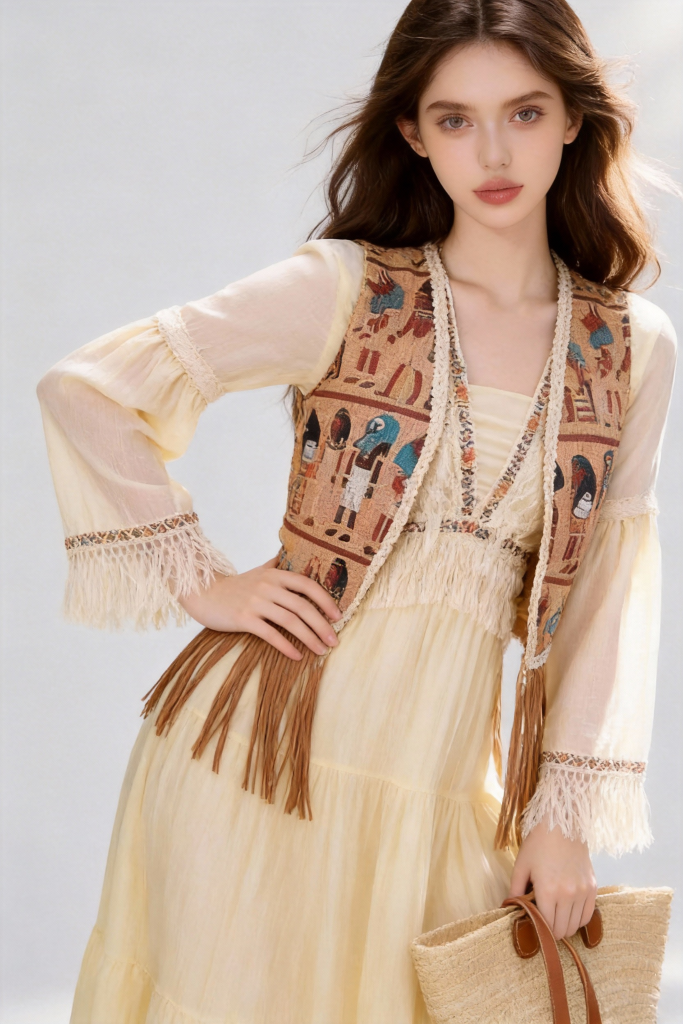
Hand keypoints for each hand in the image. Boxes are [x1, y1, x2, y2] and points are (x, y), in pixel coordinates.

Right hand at [177, 554, 341, 660]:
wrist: (203, 593)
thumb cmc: (234, 586)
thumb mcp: (257, 571)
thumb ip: (276, 564)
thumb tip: (291, 555)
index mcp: (275, 574)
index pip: (307, 584)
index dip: (325, 600)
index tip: (338, 615)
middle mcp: (267, 586)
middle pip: (302, 606)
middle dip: (322, 625)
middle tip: (334, 641)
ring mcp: (255, 602)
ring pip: (290, 621)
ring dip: (309, 638)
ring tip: (321, 651)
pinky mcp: (243, 619)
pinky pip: (270, 634)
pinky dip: (286, 646)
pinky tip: (296, 656)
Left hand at [508, 813, 596, 939]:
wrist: (563, 825)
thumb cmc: (539, 844)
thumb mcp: (521, 865)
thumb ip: (515, 890)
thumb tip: (508, 907)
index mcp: (548, 891)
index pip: (546, 926)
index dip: (539, 930)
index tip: (533, 925)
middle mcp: (568, 895)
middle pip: (562, 930)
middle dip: (551, 931)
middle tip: (543, 922)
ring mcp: (583, 892)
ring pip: (576, 926)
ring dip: (565, 926)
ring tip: (555, 916)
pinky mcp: (593, 888)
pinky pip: (588, 915)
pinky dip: (578, 919)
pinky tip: (569, 912)